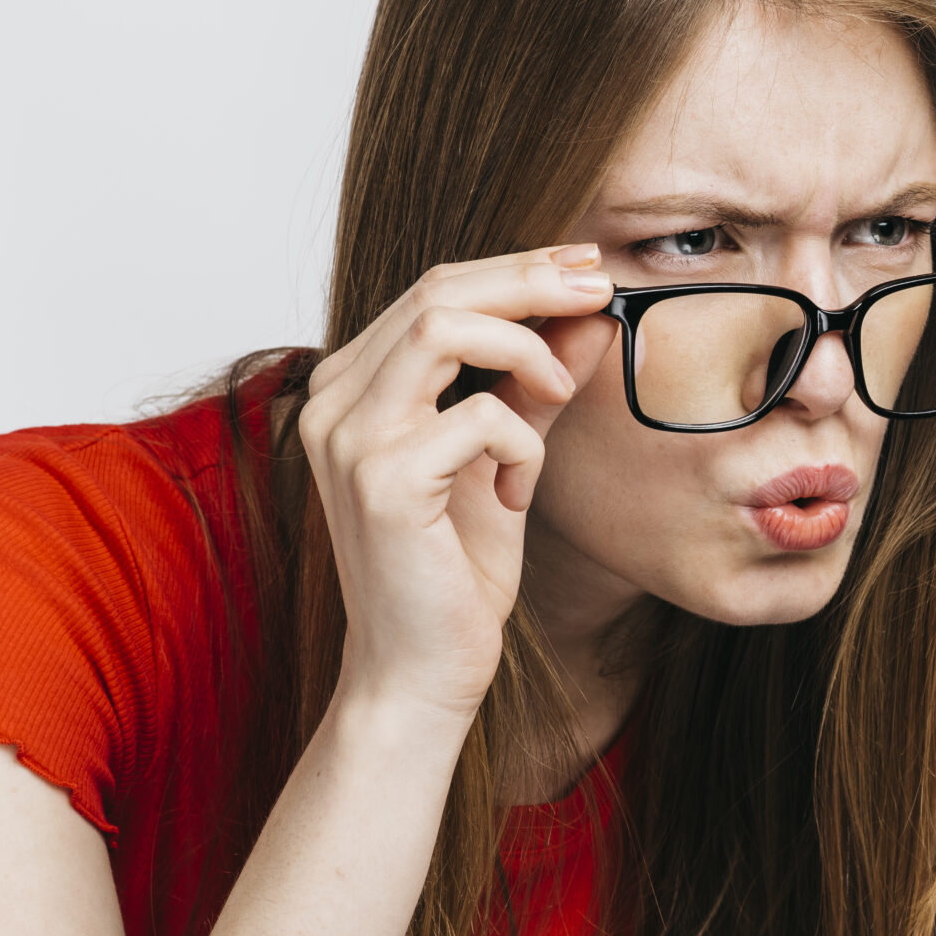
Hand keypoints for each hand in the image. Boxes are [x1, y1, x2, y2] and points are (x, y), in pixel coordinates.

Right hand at [296, 244, 619, 720]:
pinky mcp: (381, 481)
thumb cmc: (455, 572)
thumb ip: (536, 385)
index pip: (431, 291)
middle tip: (600, 285)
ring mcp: (348, 439)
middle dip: (530, 278)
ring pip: (441, 327)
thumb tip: (590, 312)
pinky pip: (478, 417)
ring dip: (525, 347)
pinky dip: (522, 444)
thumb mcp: (506, 458)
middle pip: (435, 291)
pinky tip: (517, 492)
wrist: (420, 671)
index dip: (515, 268)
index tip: (585, 265)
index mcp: (354, 389)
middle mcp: (334, 402)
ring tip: (559, 392)